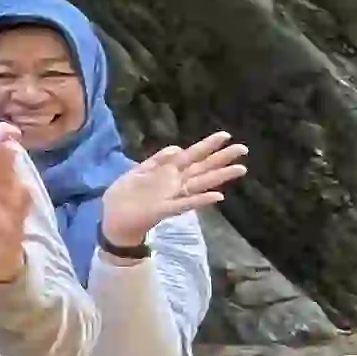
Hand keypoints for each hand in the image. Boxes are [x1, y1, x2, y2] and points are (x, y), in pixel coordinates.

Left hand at [102, 132, 248, 251]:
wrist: (113, 219)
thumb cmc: (125, 195)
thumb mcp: (139, 172)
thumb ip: (157, 161)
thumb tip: (177, 147)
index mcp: (168, 172)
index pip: (192, 156)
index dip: (207, 146)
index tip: (226, 135)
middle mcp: (175, 184)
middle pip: (202, 168)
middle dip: (222, 159)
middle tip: (243, 149)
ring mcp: (172, 196)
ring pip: (200, 184)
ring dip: (219, 177)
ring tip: (240, 169)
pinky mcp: (164, 209)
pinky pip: (185, 204)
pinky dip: (201, 200)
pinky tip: (218, 196)